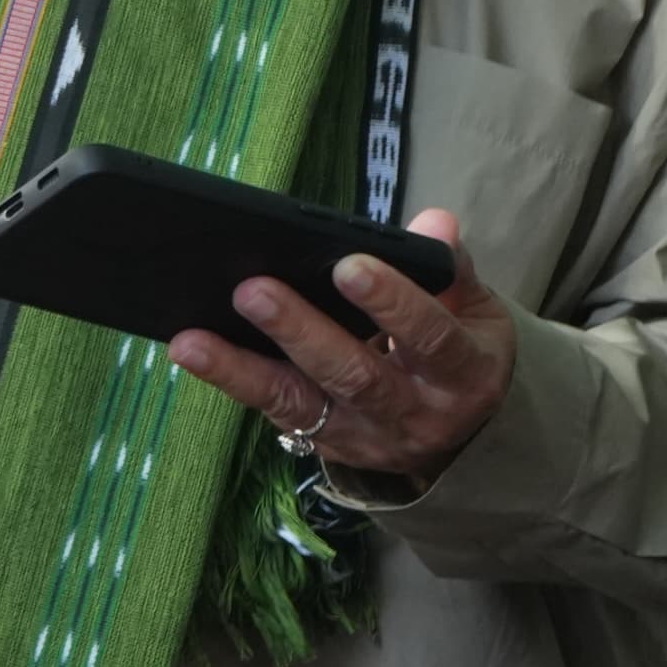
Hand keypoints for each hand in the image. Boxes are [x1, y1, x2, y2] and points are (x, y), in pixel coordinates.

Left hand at [165, 210, 520, 486]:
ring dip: (242, 371)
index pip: (431, 338)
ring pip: (301, 403)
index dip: (393, 303)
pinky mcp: (325, 444)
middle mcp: (416, 413)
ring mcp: (366, 436)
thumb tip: (433, 223)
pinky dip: (234, 382)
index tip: (348, 265)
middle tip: (253, 291)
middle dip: (302, 333)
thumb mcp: (474, 312)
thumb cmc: (458, 353)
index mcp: (465, 372)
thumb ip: (449, 268)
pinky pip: (276, 413)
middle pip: (356, 375)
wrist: (462, 434)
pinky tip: (195, 353)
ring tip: (193, 340)